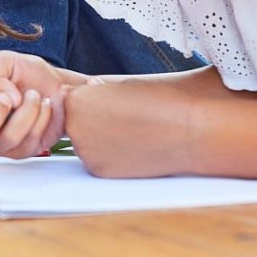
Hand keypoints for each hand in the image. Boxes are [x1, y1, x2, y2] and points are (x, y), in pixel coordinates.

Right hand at [0, 51, 68, 158]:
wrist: (57, 85)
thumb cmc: (26, 74)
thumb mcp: (5, 60)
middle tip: (8, 98)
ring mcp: (2, 143)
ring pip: (6, 139)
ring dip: (26, 112)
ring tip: (34, 94)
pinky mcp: (24, 150)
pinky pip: (29, 142)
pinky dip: (41, 118)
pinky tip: (44, 106)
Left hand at [64, 78, 198, 176]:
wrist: (187, 130)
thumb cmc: (157, 101)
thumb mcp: (118, 86)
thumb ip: (93, 93)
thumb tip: (79, 97)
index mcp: (76, 100)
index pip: (69, 100)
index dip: (92, 100)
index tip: (114, 102)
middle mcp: (74, 127)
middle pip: (73, 122)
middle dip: (91, 120)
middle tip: (123, 118)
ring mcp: (85, 151)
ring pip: (85, 142)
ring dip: (99, 138)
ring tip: (130, 131)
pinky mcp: (98, 170)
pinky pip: (96, 159)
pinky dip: (109, 155)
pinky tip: (132, 146)